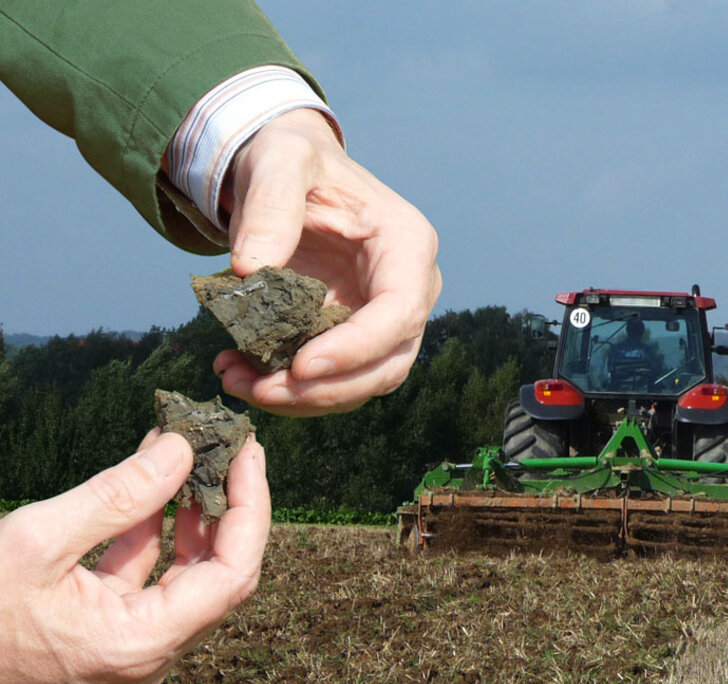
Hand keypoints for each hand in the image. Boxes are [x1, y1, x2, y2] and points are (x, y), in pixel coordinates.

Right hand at [0, 431, 270, 683]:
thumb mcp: (36, 539)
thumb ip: (118, 495)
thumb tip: (182, 449)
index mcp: (141, 645)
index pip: (233, 575)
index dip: (251, 510)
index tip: (249, 453)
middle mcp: (147, 656)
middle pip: (220, 575)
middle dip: (229, 506)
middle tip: (233, 445)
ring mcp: (129, 649)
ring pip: (185, 574)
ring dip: (190, 512)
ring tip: (194, 450)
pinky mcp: (106, 634)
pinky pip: (146, 577)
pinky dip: (151, 529)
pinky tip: (154, 477)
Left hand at [213, 108, 441, 415]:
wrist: (286, 174)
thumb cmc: (292, 160)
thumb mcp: (277, 161)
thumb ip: (269, 207)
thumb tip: (250, 269)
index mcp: (407, 245)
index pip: (399, 313)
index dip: (356, 349)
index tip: (300, 368)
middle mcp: (410, 290)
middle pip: (387, 363)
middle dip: (326, 389)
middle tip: (260, 390)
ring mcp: (386, 320)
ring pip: (363, 384)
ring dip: (304, 399)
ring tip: (238, 381)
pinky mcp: (355, 338)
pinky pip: (334, 380)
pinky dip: (290, 389)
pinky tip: (242, 373)